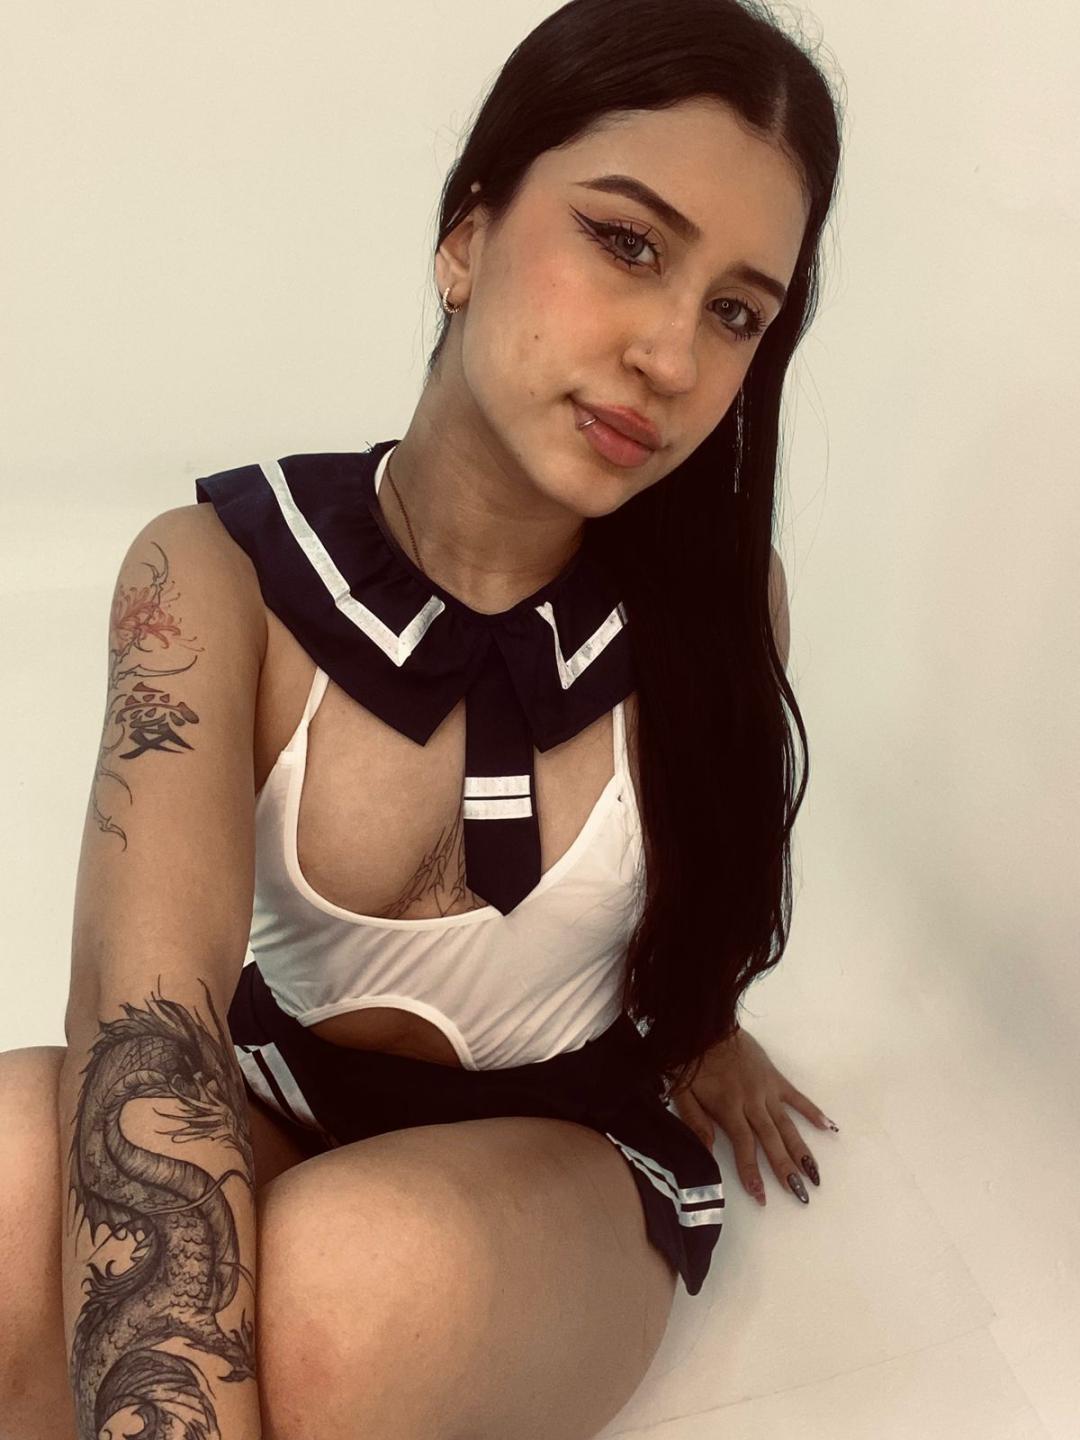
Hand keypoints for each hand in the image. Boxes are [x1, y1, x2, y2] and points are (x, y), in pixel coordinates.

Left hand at [668, 1027, 837, 1205]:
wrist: (706, 1026)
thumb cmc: (690, 1063)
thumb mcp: (683, 1093)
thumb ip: (695, 1124)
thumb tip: (708, 1155)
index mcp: (728, 1107)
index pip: (744, 1145)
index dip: (751, 1172)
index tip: (761, 1196)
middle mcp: (752, 1101)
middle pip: (771, 1139)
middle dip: (785, 1168)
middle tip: (800, 1194)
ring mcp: (767, 1089)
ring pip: (787, 1124)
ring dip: (801, 1150)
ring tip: (815, 1174)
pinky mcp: (775, 1077)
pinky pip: (797, 1097)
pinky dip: (813, 1112)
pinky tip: (829, 1128)